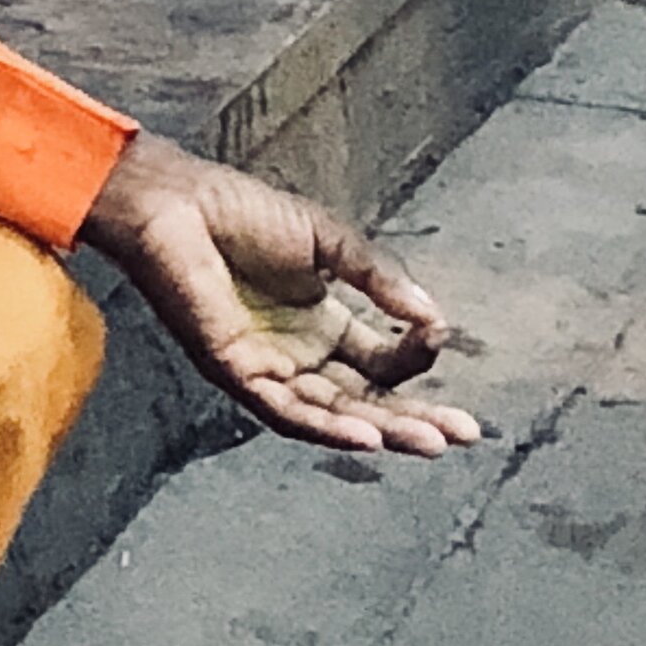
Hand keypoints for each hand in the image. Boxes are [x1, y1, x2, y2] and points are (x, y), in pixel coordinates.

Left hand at [79, 129, 476, 458]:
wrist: (180, 202)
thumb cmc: (243, 213)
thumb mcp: (330, 242)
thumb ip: (379, 278)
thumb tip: (435, 317)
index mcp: (322, 323)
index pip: (382, 362)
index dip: (415, 357)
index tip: (440, 337)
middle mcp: (299, 354)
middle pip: (366, 400)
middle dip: (415, 419)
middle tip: (464, 435)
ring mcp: (268, 367)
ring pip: (333, 415)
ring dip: (383, 431)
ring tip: (432, 443)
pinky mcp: (236, 371)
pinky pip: (285, 411)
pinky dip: (326, 427)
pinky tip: (367, 436)